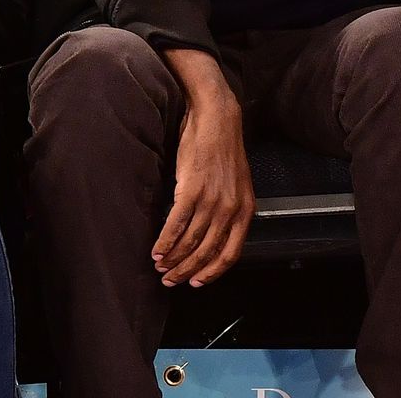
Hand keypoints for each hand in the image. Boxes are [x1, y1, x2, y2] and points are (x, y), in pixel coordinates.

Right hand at [152, 49, 254, 287]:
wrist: (217, 117)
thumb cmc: (222, 148)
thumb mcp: (235, 184)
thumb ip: (228, 209)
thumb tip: (211, 234)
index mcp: (245, 211)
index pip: (229, 254)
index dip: (211, 273)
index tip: (196, 283)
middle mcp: (231, 210)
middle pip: (207, 252)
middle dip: (187, 271)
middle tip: (170, 280)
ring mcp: (212, 201)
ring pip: (190, 242)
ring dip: (173, 258)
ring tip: (159, 266)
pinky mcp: (192, 189)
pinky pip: (176, 224)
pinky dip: (164, 240)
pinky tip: (156, 249)